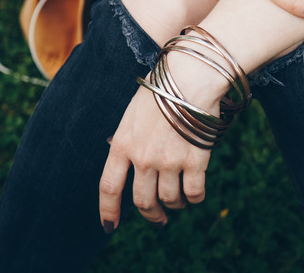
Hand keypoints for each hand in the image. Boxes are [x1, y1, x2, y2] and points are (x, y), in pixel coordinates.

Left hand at [99, 59, 226, 230]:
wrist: (190, 77)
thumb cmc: (162, 89)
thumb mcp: (133, 114)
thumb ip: (129, 141)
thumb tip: (130, 164)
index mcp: (122, 144)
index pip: (109, 187)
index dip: (108, 211)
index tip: (110, 226)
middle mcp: (143, 157)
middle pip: (143, 200)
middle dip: (150, 215)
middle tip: (158, 219)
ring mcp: (169, 161)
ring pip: (170, 199)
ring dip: (174, 205)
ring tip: (178, 202)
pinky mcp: (195, 160)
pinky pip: (194, 192)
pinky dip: (195, 198)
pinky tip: (195, 194)